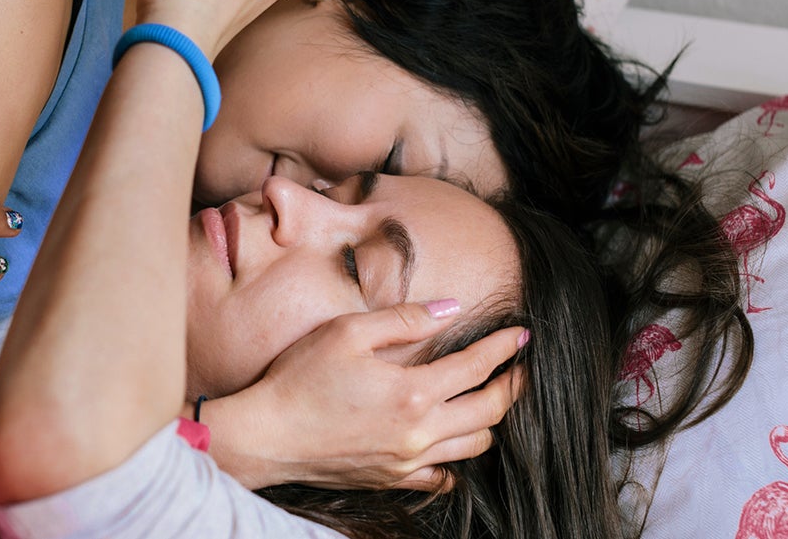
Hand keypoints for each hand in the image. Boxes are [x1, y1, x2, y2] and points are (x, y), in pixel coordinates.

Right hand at [206, 302, 525, 490]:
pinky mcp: (392, 478)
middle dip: (513, 386)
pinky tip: (451, 440)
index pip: (476, 367)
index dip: (503, 348)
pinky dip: (457, 458)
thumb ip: (403, 319)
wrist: (267, 436)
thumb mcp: (347, 332)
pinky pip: (443, 477)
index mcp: (412, 392)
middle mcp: (419, 432)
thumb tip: (450, 308)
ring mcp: (407, 460)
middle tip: (519, 368)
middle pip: (489, 411)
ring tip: (489, 398)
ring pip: (474, 446)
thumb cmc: (300, 378)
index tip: (520, 334)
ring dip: (489, 420)